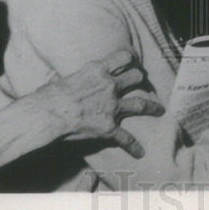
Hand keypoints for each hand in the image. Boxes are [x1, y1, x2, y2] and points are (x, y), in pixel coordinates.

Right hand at [34, 49, 163, 156]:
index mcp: (97, 70)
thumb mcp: (61, 79)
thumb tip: (57, 81)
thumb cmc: (49, 96)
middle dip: (140, 78)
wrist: (49, 115)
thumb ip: (70, 80)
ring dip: (152, 106)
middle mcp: (109, 85)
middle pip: (135, 77)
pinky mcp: (109, 127)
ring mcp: (112, 106)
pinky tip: (139, 152)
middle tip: (143, 81)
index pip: (122, 57)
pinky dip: (134, 146)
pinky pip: (126, 137)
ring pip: (140, 103)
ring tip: (160, 109)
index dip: (130, 59)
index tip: (133, 62)